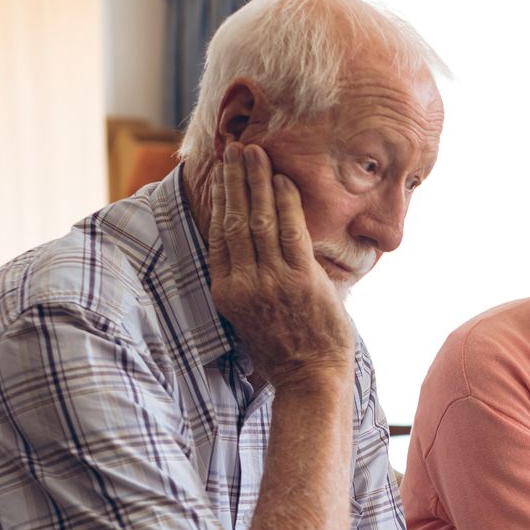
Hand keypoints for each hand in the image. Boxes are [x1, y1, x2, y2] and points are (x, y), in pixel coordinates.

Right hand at [207, 143, 352, 391]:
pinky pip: (291, 230)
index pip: (219, 234)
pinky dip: (286, 202)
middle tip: (235, 148)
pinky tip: (283, 179)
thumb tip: (258, 251)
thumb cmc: (287, 353)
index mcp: (227, 292)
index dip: (219, 199)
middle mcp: (244, 283)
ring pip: (259, 219)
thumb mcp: (252, 318)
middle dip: (234, 179)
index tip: (220, 173)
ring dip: (257, 181)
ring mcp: (271, 281)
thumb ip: (251, 283)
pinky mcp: (300, 281)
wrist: (311, 382)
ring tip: (255, 152)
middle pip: (234, 219)